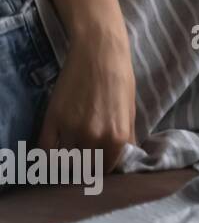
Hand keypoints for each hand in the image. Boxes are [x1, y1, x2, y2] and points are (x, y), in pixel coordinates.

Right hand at [37, 30, 136, 171]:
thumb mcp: (130, 112)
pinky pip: (45, 149)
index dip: (101, 169)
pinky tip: (55, 149)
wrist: (100, 53)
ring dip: (66, 160)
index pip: (106, 169)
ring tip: (70, 153)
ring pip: (64, 161)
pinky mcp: (52, 119)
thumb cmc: (120, 80)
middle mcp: (94, 139)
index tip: (97, 166)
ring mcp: (71, 130)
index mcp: (117, 139)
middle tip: (83, 160)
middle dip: (84, 167)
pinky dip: (48, 154)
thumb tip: (123, 159)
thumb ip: (126, 138)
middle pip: (84, 168)